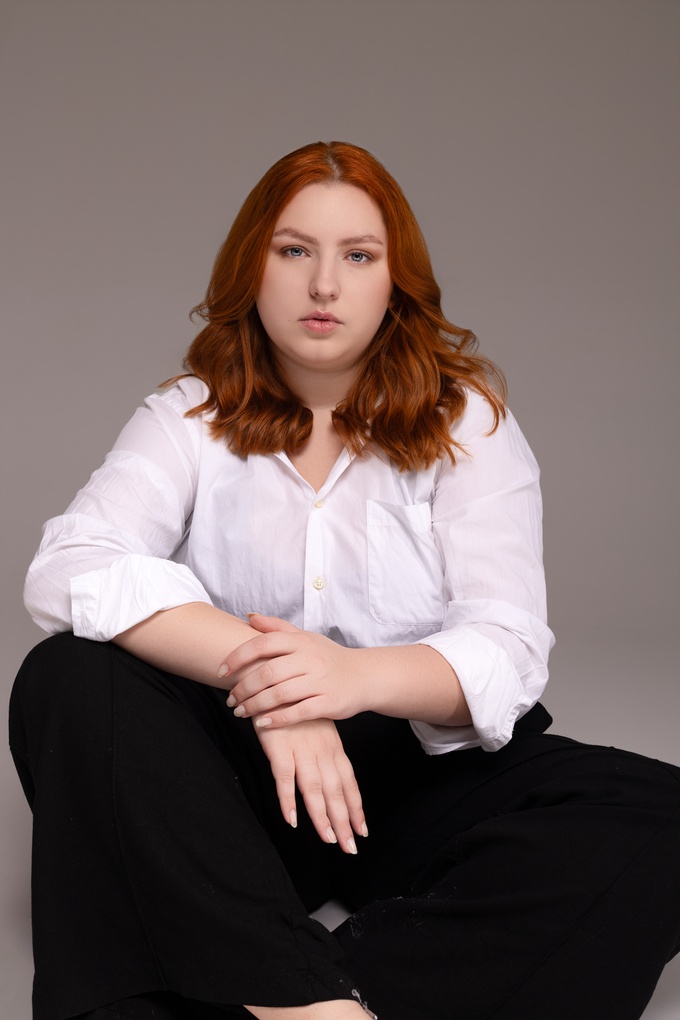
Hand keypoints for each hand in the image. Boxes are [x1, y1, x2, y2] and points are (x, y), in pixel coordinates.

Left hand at [220, 614, 370, 727]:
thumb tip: (248, 616)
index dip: (238, 657)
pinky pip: (298, 712)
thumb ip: (277, 627)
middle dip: (243, 688)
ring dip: (255, 706)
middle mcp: (310, 659)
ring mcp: (320, 681)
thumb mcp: (306, 637)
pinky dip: (277, 719)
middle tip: (230, 700)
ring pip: (279, 695)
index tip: (221, 671)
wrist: (365, 676)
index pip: (262, 644)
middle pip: (267, 673)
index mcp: (301, 641)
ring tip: (240, 712)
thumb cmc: (329, 657)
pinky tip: (262, 723)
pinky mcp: (329, 703)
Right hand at [255, 717, 367, 853]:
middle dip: (344, 820)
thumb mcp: (316, 728)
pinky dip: (288, 800)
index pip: (348, 782)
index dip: (355, 806)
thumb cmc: (294, 705)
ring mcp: (301, 749)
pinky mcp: (279, 747)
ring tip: (328, 839)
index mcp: (332, 747)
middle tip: (351, 848)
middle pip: (336, 791)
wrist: (274, 678)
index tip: (362, 830)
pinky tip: (292, 820)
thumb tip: (329, 776)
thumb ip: (323, 752)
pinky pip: (284, 778)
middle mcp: (321, 751)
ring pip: (314, 789)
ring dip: (322, 816)